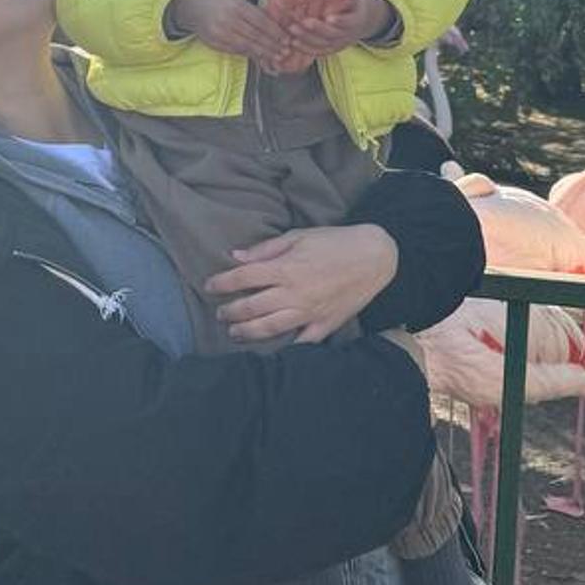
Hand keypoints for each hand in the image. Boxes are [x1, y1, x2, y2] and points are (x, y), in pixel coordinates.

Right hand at [167, 0, 295, 71]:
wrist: (189, 3)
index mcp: (235, 4)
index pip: (260, 21)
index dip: (275, 32)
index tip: (288, 38)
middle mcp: (227, 20)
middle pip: (255, 36)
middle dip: (272, 45)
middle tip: (287, 51)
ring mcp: (220, 33)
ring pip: (247, 46)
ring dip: (264, 53)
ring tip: (277, 57)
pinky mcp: (215, 42)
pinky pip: (236, 51)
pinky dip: (250, 55)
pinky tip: (261, 57)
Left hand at [205, 221, 398, 344]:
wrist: (375, 256)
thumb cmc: (335, 242)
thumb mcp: (299, 236)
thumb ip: (266, 249)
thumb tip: (236, 256)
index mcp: (286, 268)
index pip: (243, 278)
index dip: (222, 283)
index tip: (209, 286)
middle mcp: (294, 293)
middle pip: (252, 307)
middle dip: (230, 312)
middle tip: (220, 314)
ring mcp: (309, 312)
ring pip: (270, 328)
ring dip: (247, 332)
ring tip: (235, 333)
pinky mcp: (325, 325)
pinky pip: (301, 342)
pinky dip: (285, 348)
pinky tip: (271, 348)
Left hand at [267, 0, 395, 61]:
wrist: (361, 20)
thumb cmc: (353, 2)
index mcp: (357, 18)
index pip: (350, 22)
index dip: (340, 20)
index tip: (329, 17)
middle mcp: (349, 33)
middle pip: (333, 34)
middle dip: (317, 30)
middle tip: (302, 22)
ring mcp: (339, 43)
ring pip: (323, 45)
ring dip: (307, 39)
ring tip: (292, 31)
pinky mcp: (331, 48)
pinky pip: (318, 52)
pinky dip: (306, 49)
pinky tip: (293, 43)